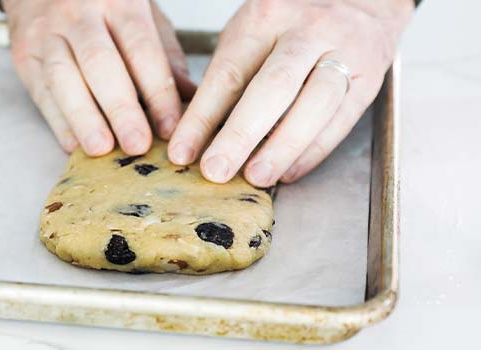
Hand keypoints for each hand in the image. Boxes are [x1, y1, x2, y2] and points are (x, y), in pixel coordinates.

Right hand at [3, 0, 195, 154]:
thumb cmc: (103, 6)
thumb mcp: (142, 16)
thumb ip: (164, 56)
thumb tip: (190, 100)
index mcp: (119, 2)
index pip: (141, 49)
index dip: (157, 92)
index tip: (170, 128)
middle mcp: (80, 15)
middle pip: (100, 64)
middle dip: (120, 108)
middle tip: (137, 145)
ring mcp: (47, 34)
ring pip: (64, 79)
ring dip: (84, 119)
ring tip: (102, 149)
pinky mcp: (24, 56)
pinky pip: (42, 92)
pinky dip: (59, 122)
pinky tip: (74, 146)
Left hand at [168, 0, 412, 185]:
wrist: (363, 0)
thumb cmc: (293, 22)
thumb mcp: (253, 31)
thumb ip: (231, 74)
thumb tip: (200, 134)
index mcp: (266, 16)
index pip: (229, 73)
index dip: (202, 118)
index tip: (181, 152)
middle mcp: (307, 31)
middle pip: (272, 88)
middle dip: (240, 136)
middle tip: (215, 171)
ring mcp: (344, 52)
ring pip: (314, 105)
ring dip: (282, 148)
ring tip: (255, 177)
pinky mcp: (369, 78)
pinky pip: (341, 120)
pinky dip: (313, 151)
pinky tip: (289, 171)